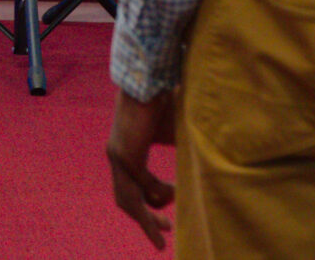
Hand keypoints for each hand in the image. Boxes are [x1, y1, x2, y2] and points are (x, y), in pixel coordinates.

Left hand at [107, 89, 178, 249]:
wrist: (154, 79)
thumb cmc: (167, 100)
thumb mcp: (174, 133)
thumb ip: (179, 152)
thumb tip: (196, 170)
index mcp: (126, 151)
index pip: (131, 188)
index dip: (150, 204)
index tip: (172, 207)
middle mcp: (118, 156)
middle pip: (125, 200)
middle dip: (145, 221)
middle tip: (164, 235)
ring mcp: (119, 156)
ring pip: (130, 199)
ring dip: (148, 217)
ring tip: (166, 229)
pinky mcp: (127, 154)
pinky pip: (144, 185)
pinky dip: (161, 193)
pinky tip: (176, 191)